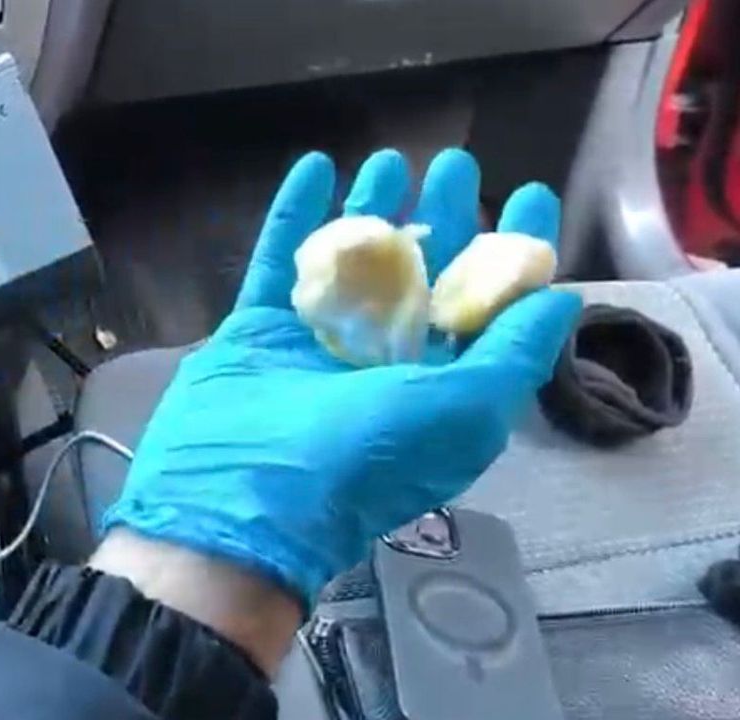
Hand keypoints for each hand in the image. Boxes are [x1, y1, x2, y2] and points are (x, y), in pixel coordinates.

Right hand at [102, 148, 581, 602]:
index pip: (488, 309)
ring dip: (373, 208)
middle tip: (456, 164)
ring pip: (354, 261)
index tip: (531, 195)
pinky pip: (280, 259)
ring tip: (390, 157)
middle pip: (424, 274)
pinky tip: (313, 167)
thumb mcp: (458, 412)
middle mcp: (383, 363)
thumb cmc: (358, 459)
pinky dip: (295, 214)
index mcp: (439, 386)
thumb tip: (560, 298)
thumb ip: (512, 353)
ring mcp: (317, 343)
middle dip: (445, 216)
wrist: (237, 501)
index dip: (514, 253)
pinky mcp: (259, 329)